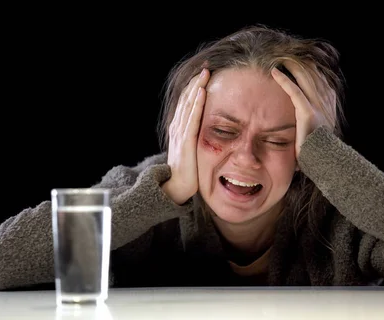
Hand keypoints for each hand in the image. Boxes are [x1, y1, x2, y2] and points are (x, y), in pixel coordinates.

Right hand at [162, 68, 209, 204]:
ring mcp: (180, 133)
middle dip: (196, 82)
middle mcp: (177, 127)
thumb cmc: (187, 171)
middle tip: (206, 66)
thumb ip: (196, 138)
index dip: (195, 87)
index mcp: (179, 128)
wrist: (176, 187)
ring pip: (189, 104)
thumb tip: (207, 130)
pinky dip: (197, 104)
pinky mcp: (186, 141)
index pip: (187, 102)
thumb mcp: (192, 150)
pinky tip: (202, 92)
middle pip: (187, 99)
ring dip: (196, 87)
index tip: (205, 74)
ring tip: (205, 73)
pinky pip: (192, 119)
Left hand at [271, 60, 336, 158]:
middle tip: (283, 53)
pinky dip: (284, 80)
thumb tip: (301, 110)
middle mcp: (326, 100)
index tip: (295, 58)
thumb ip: (312, 114)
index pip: (319, 76)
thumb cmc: (317, 147)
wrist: (324, 160)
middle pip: (312, 72)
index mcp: (329, 101)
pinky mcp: (307, 113)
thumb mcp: (317, 126)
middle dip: (298, 61)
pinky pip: (294, 91)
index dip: (308, 65)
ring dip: (290, 65)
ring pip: (304, 77)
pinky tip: (274, 72)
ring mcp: (318, 106)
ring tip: (278, 56)